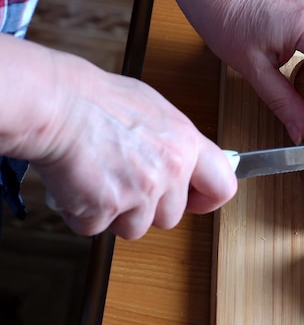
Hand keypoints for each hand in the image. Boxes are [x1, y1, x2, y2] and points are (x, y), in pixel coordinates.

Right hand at [31, 56, 236, 239]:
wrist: (57, 104)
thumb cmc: (98, 100)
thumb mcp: (154, 109)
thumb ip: (175, 141)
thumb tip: (186, 157)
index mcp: (187, 145)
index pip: (222, 186)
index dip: (207, 198)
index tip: (195, 199)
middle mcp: (170, 172)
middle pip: (172, 216)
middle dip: (149, 207)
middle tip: (126, 181)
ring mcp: (139, 193)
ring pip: (136, 228)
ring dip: (116, 214)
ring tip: (100, 180)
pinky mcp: (105, 209)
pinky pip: (97, 228)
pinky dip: (84, 214)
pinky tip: (78, 185)